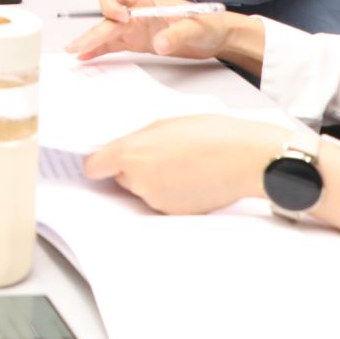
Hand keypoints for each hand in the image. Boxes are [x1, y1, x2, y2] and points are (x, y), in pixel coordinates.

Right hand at [66, 0, 252, 62]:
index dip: (111, 7)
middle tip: (77, 46)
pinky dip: (100, 50)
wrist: (217, 37)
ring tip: (74, 53)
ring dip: (91, 41)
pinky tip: (87, 57)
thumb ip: (176, 34)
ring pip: (106, 31)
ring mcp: (135, 27)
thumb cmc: (208, 25)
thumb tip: (159, 44)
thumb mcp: (195, 28)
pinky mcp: (137, 41)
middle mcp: (136, 10)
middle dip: (91, 31)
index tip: (122, 20)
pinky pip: (114, 44)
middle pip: (106, 18)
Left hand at [83, 115, 276, 215]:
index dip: (99, 162)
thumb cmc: (211, 134)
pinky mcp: (175, 213)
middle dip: (133, 168)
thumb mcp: (165, 124)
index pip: (94, 167)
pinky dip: (172, 192)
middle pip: (121, 177)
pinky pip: (163, 202)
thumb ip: (138, 139)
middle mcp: (138, 181)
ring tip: (183, 163)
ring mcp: (156, 200)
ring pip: (143, 190)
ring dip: (155, 180)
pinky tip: (192, 178)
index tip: (103, 159)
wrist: (245, 158)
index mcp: (130, 153)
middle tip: (159, 153)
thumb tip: (124, 149)